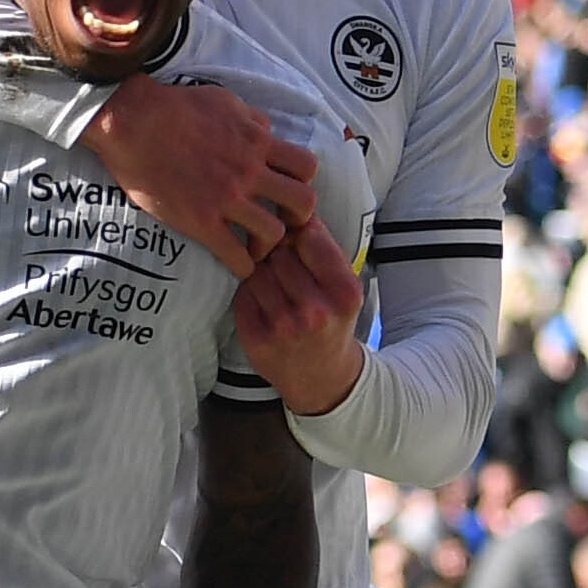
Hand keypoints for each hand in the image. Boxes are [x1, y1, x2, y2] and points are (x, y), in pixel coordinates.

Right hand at [81, 75, 316, 277]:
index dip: (303, 182)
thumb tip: (267, 134)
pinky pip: (236, 255)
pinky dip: (242, 265)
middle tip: (282, 222)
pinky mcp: (202, 221)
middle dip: (299, 217)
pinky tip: (236, 263)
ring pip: (274, 233)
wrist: (133, 122)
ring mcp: (227, 199)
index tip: (287, 190)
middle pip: (303, 202)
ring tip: (255, 245)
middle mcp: (249, 172)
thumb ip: (252, 121)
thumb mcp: (226, 101)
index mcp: (257, 142)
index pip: (306, 166)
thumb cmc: (175, 106)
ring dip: (269, 244)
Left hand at [234, 219, 366, 415]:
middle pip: (279, 252)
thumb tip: (294, 210)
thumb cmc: (332, 321)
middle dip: (279, 254)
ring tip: (276, 287)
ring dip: (262, 272)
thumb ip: (324, 250)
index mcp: (344, 293)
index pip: (309, 237)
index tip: (296, 238)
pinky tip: (264, 305)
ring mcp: (283, 327)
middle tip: (285, 268)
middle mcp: (315, 311)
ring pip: (257, 271)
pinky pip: (243, 293)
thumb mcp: (344, 287)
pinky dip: (249, 294)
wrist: (321, 377)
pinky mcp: (256, 338)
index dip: (298, 232)